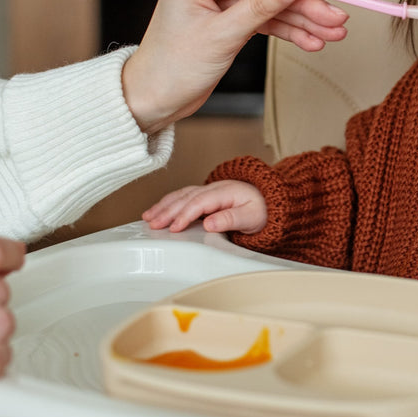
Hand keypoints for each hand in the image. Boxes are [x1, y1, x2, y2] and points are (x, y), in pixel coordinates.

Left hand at [122, 0, 347, 132]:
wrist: (153, 99)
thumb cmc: (172, 67)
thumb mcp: (221, 35)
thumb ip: (259, 6)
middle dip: (306, 2)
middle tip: (337, 16)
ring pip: (273, 3)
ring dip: (304, 19)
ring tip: (333, 32)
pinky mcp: (230, 19)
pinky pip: (267, 20)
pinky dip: (289, 31)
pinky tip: (312, 41)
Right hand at [143, 180, 266, 234]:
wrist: (269, 200)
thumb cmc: (261, 210)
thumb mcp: (251, 217)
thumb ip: (230, 219)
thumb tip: (209, 224)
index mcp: (225, 191)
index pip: (200, 202)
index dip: (186, 214)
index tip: (174, 228)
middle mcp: (214, 188)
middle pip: (186, 197)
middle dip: (168, 211)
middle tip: (153, 224)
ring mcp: (208, 190)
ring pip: (181, 195)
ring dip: (164, 206)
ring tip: (148, 217)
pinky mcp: (204, 196)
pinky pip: (183, 197)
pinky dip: (168, 203)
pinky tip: (157, 211)